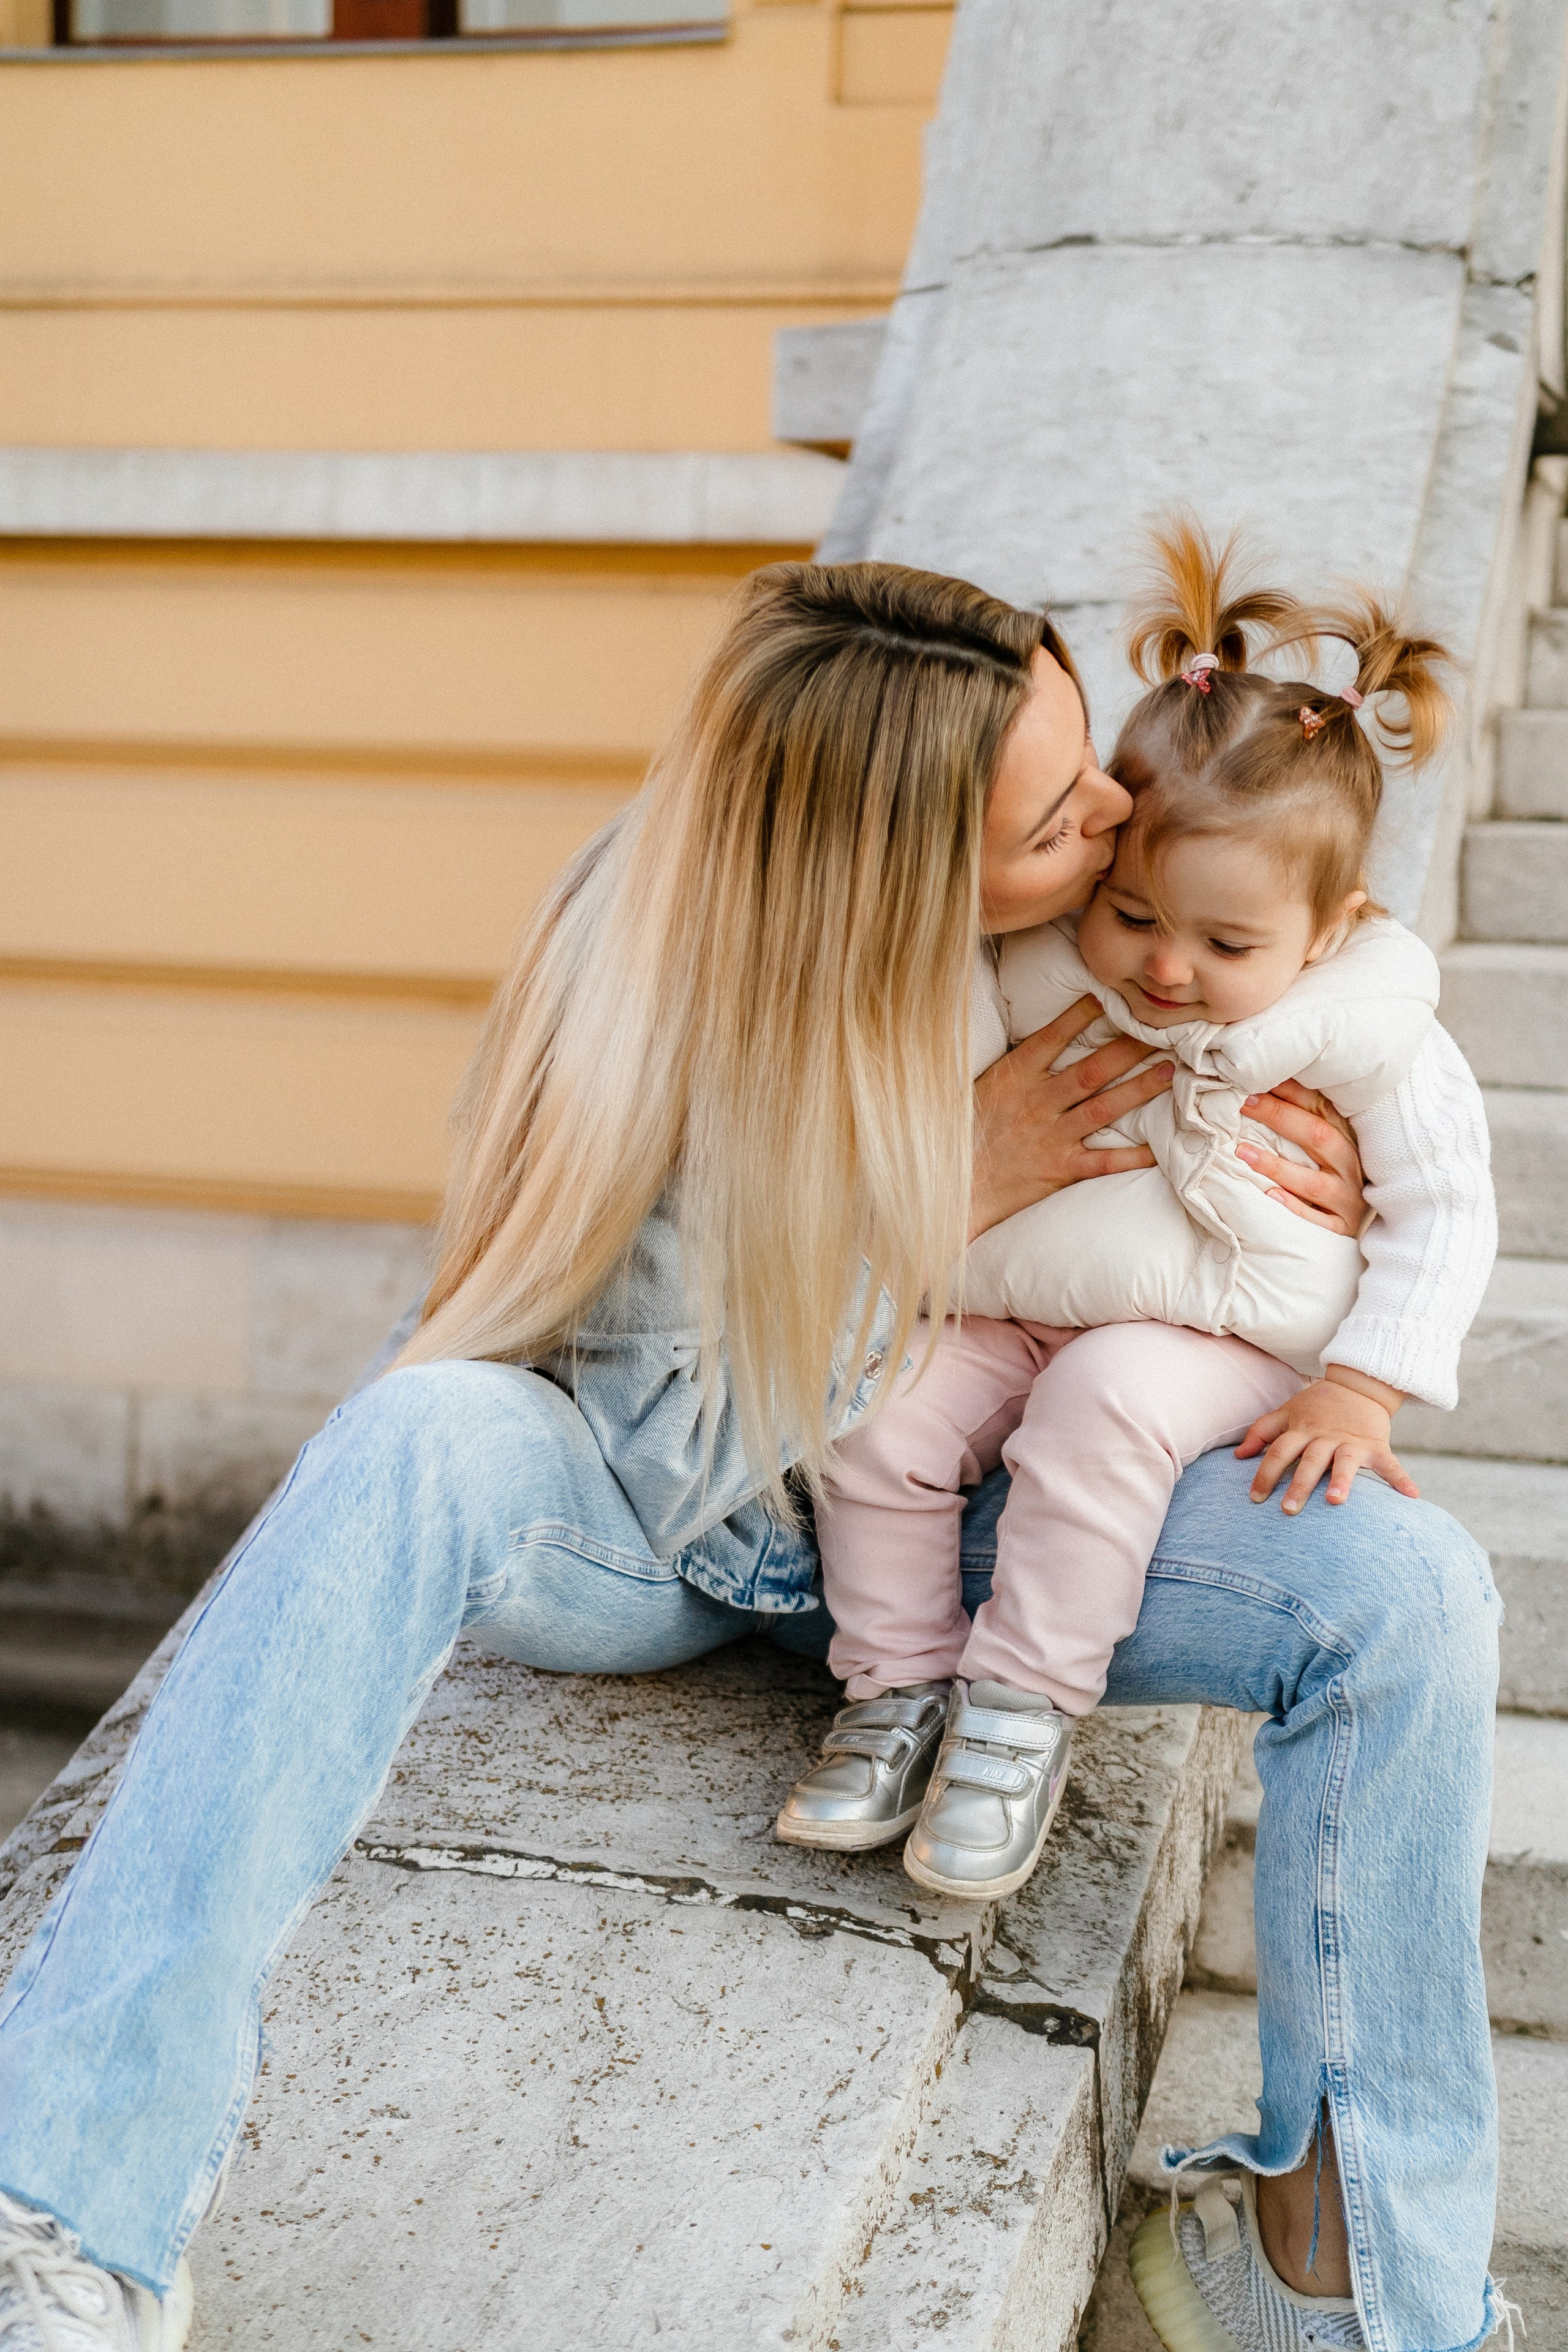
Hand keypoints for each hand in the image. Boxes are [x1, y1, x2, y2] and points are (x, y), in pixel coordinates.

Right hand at [970, 997, 1172, 1239]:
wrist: (953, 1186)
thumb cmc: (961, 1135)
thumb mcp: (977, 1089)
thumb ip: (1009, 1068)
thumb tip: (1036, 1041)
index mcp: (1013, 1078)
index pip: (1052, 1038)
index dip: (1080, 1015)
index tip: (1106, 997)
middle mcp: (1036, 1104)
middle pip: (1091, 1070)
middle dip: (1127, 1048)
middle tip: (1157, 1031)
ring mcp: (1051, 1137)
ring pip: (1104, 1108)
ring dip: (1139, 1088)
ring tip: (1168, 1071)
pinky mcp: (1060, 1170)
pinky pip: (1104, 1162)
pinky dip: (1133, 1156)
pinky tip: (1159, 1148)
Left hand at [1235, 1080, 1363, 1236]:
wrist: (1376, 1226)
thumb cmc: (1339, 1180)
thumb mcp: (1331, 1148)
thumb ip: (1306, 1123)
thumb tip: (1262, 1090)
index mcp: (1349, 1140)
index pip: (1322, 1109)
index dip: (1292, 1093)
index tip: (1258, 1080)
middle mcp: (1352, 1168)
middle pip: (1318, 1136)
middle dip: (1280, 1116)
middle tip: (1244, 1103)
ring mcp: (1349, 1200)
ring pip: (1314, 1183)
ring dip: (1277, 1166)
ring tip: (1242, 1152)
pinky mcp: (1343, 1230)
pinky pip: (1318, 1221)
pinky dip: (1295, 1208)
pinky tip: (1270, 1196)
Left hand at [1236, 1366, 1416, 1513]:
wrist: (1357, 1385)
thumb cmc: (1317, 1405)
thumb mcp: (1287, 1412)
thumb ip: (1262, 1431)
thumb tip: (1238, 1455)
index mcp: (1302, 1430)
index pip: (1279, 1452)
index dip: (1265, 1474)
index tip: (1255, 1498)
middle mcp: (1325, 1437)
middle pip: (1309, 1461)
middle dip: (1298, 1485)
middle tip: (1288, 1510)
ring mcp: (1351, 1441)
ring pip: (1344, 1462)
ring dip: (1341, 1481)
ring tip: (1335, 1501)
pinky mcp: (1376, 1445)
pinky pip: (1390, 1463)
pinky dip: (1401, 1479)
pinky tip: (1411, 1496)